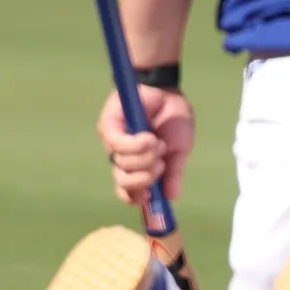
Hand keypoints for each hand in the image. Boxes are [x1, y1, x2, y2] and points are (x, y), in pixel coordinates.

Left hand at [97, 85, 195, 205]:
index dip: (137, 197)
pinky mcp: (109, 127)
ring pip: (122, 166)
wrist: (169, 91)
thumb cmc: (174, 120)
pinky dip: (136, 145)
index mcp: (139, 167)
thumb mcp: (180, 151)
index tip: (151, 195)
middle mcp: (123, 158)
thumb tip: (172, 197)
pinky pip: (118, 146)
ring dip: (145, 158)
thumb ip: (175, 174)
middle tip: (160, 164)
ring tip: (158, 143)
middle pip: (124, 183)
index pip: (128, 192)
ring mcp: (114, 144)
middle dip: (145, 178)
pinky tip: (149, 138)